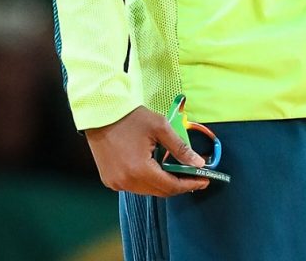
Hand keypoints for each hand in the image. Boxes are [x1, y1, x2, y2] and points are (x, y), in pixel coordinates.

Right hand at [86, 106, 210, 196]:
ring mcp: (116, 183)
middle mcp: (126, 182)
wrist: (100, 113)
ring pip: (147, 190)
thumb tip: (199, 163)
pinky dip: (147, 180)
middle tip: (193, 176)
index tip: (204, 181)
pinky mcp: (109, 180)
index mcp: (140, 170)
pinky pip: (134, 186)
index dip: (189, 184)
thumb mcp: (160, 127)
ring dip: (162, 183)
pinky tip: (154, 169)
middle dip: (178, 184)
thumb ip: (180, 148)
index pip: (171, 186)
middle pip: (160, 191)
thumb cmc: (130, 118)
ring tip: (175, 170)